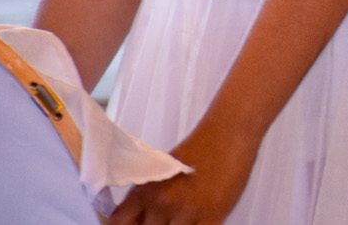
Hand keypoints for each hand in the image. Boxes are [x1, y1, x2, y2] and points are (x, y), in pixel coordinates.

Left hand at [110, 119, 261, 224]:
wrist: (229, 132)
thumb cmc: (199, 147)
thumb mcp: (162, 171)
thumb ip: (147, 198)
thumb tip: (141, 219)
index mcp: (144, 192)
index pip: (119, 223)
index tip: (138, 223)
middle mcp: (161, 205)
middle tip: (167, 218)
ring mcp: (187, 212)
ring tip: (186, 218)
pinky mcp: (213, 216)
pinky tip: (200, 221)